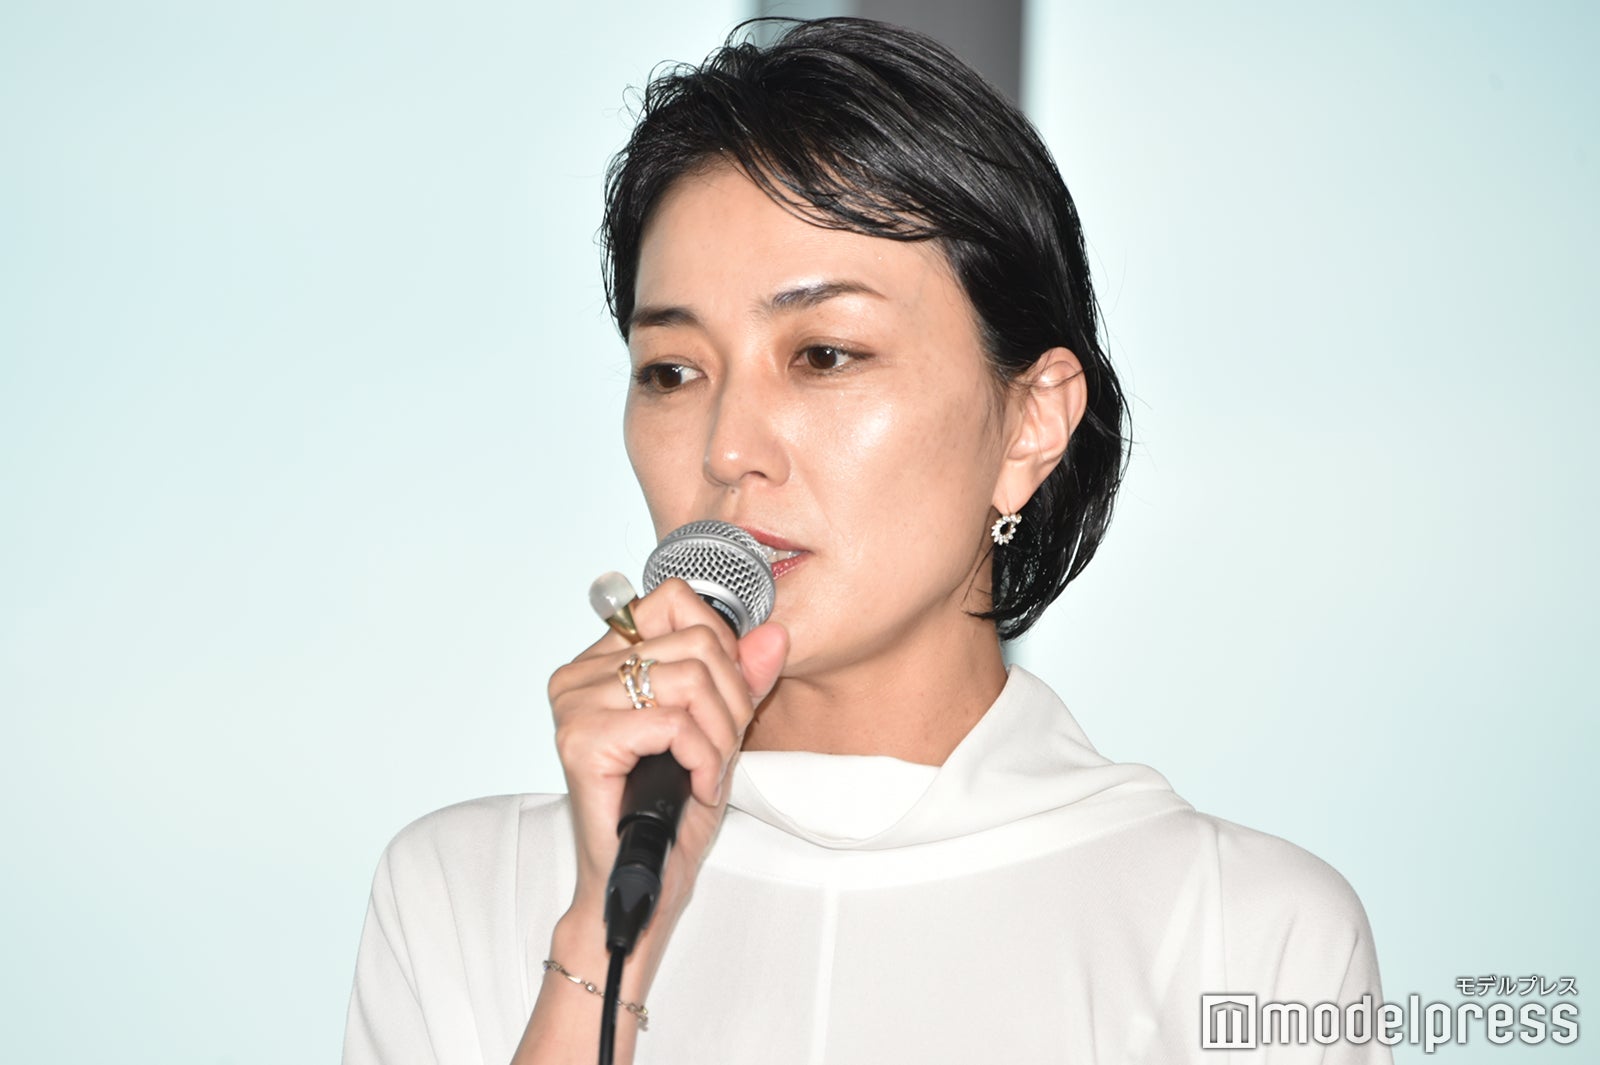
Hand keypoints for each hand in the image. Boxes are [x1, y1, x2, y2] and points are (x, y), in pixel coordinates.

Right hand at [546, 577, 787, 936]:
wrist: (644, 882)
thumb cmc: (672, 809)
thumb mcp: (719, 729)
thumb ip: (743, 678)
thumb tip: (775, 634)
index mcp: (603, 660)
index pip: (674, 600)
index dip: (720, 645)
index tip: (724, 699)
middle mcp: (579, 674)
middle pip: (695, 642)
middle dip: (732, 701)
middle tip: (723, 750)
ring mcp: (575, 705)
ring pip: (691, 681)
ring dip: (721, 736)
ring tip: (710, 771)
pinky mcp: (583, 741)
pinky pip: (675, 724)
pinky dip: (704, 758)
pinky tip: (697, 786)